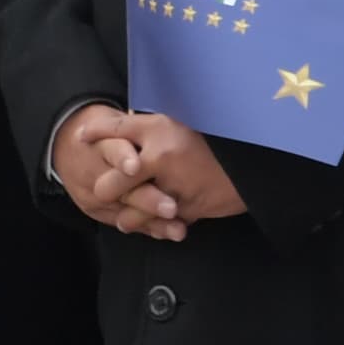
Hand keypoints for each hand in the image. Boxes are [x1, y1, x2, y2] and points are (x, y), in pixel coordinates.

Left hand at [60, 103, 240, 238]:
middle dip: (106, 190)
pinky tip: (163, 224)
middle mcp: (162, 155)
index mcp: (160, 129)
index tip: (80, 139)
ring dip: (130, 217)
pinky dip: (164, 224)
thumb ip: (161, 126)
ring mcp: (176, 184)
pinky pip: (166, 221)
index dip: (95, 134)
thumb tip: (132, 121)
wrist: (263, 160)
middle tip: (102, 192)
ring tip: (125, 220)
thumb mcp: (189, 120)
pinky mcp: (191, 207)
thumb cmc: (225, 136)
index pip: (116, 130)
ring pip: (137, 210)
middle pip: (114, 182)